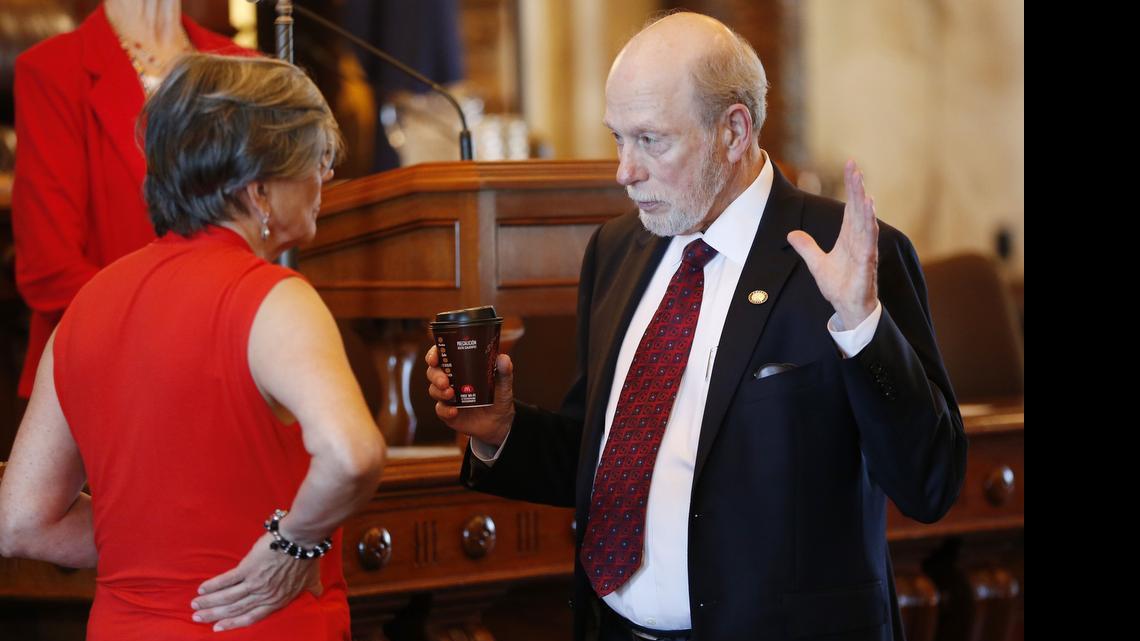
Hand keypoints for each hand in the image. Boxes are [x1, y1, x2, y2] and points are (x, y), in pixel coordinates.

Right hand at [191, 533, 321, 631]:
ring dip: (209, 602)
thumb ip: (312, 589)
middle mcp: (264, 595)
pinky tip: (203, 589)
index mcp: (277, 600)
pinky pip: (227, 580)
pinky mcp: (248, 568)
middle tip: (198, 618)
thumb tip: (318, 594)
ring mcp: (255, 583)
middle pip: (235, 609)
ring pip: (228, 597)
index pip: (251, 617)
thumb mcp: (312, 579)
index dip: (234, 624)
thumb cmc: (307, 557)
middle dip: (214, 615)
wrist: (302, 539)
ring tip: (195, 605)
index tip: (218, 628)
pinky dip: (214, 585)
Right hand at [425, 346, 514, 445]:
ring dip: (439, 391)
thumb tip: (503, 359)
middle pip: (433, 372)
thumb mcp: (503, 383)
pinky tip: (454, 411)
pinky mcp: (448, 412)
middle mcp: (451, 379)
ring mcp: (448, 396)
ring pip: (434, 390)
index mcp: (461, 366)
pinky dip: (445, 410)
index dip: (434, 354)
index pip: (442, 355)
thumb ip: (504, 371)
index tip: (435, 358)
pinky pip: (440, 410)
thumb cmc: (498, 396)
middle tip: (444, 381)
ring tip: (450, 394)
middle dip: (436, 375)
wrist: (499, 421)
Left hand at [787, 159, 878, 328]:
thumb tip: (792, 234)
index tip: (850, 166)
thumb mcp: (816, 264)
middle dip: (857, 188)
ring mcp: (865, 250)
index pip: (850, 206)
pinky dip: (869, 228)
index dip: (851, 187)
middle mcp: (859, 239)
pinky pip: (868, 242)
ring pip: (866, 222)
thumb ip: (806, 247)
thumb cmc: (839, 286)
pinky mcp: (867, 263)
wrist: (848, 308)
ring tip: (862, 187)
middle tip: (854, 166)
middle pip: (858, 208)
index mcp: (849, 237)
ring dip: (864, 204)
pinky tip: (869, 213)